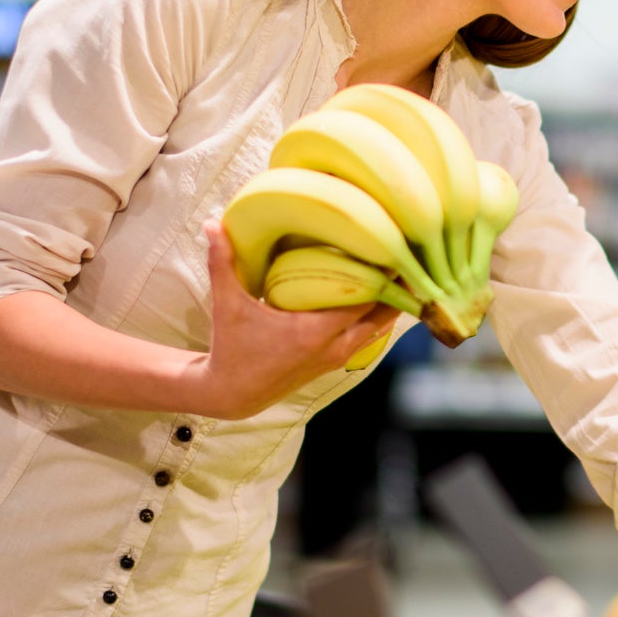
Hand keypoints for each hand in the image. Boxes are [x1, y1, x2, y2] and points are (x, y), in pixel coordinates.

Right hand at [188, 221, 396, 419]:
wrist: (232, 393)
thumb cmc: (231, 346)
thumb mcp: (227, 304)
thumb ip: (222, 263)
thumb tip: (211, 223)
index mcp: (314, 331)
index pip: (363, 299)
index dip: (382, 274)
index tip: (392, 245)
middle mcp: (333, 346)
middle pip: (382, 314)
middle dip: (396, 286)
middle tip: (406, 253)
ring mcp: (337, 357)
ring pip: (379, 328)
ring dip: (391, 303)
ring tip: (402, 273)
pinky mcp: (335, 363)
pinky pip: (369, 337)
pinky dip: (378, 318)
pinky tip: (383, 297)